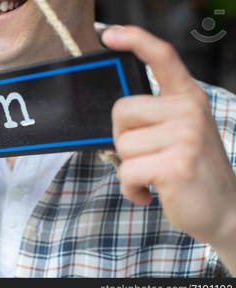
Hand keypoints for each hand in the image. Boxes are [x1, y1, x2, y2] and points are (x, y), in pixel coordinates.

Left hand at [103, 26, 235, 247]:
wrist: (222, 210)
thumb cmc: (190, 169)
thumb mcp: (179, 134)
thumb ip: (154, 118)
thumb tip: (118, 116)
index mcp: (187, 98)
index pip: (162, 57)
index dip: (134, 40)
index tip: (108, 34)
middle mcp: (188, 109)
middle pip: (120, 112)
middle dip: (123, 138)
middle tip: (145, 155)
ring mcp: (185, 136)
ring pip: (121, 145)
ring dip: (129, 168)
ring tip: (152, 176)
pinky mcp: (177, 164)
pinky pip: (127, 172)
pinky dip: (130, 188)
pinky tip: (147, 194)